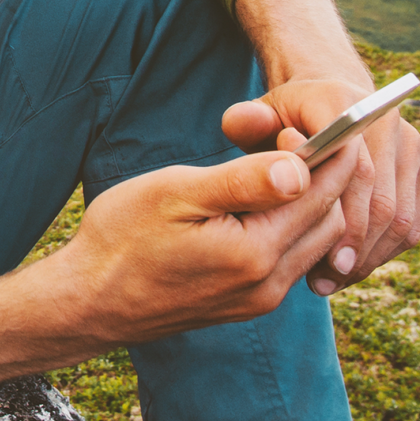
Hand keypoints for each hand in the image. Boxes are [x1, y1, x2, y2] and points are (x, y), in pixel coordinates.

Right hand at [52, 137, 363, 344]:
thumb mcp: (175, 194)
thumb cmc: (122, 237)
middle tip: (292, 135)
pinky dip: (294, 225)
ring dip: (313, 200)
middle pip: (330, 219)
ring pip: (316, 241)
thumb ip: (242, 182)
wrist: (89, 300)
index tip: (311, 116)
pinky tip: (264, 201)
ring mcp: (260, 299)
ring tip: (280, 162)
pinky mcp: (249, 304)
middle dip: (327, 175)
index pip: (321, 193)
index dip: (328, 151)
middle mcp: (269, 283)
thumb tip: (300, 167)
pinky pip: (294, 259)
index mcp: (255, 253)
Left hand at [222, 78, 419, 293]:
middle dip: (356, 250)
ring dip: (369, 258)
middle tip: (323, 284)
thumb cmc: (282, 121)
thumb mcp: (255, 119)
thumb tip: (271, 134)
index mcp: (346, 104)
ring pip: (403, 219)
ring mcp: (412, 144)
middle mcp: (388, 121)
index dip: (345, 221)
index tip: (325, 261)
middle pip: (384, 201)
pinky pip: (413, 223)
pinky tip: (351, 268)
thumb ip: (246, 124)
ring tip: (331, 281)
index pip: (357, 170)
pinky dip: (384, 251)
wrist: (325, 101)